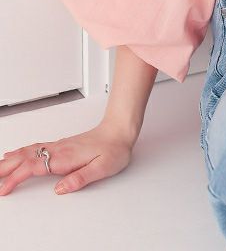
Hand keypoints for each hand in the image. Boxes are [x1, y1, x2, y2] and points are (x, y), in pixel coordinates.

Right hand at [0, 120, 133, 195]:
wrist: (120, 130)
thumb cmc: (114, 148)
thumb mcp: (103, 168)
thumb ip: (81, 178)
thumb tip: (60, 189)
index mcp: (65, 157)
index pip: (34, 167)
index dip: (16, 178)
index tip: (4, 189)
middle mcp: (59, 149)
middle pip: (26, 157)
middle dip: (6, 167)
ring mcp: (59, 146)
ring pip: (29, 151)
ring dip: (11, 159)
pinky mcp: (62, 145)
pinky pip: (36, 148)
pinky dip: (21, 152)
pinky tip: (16, 154)